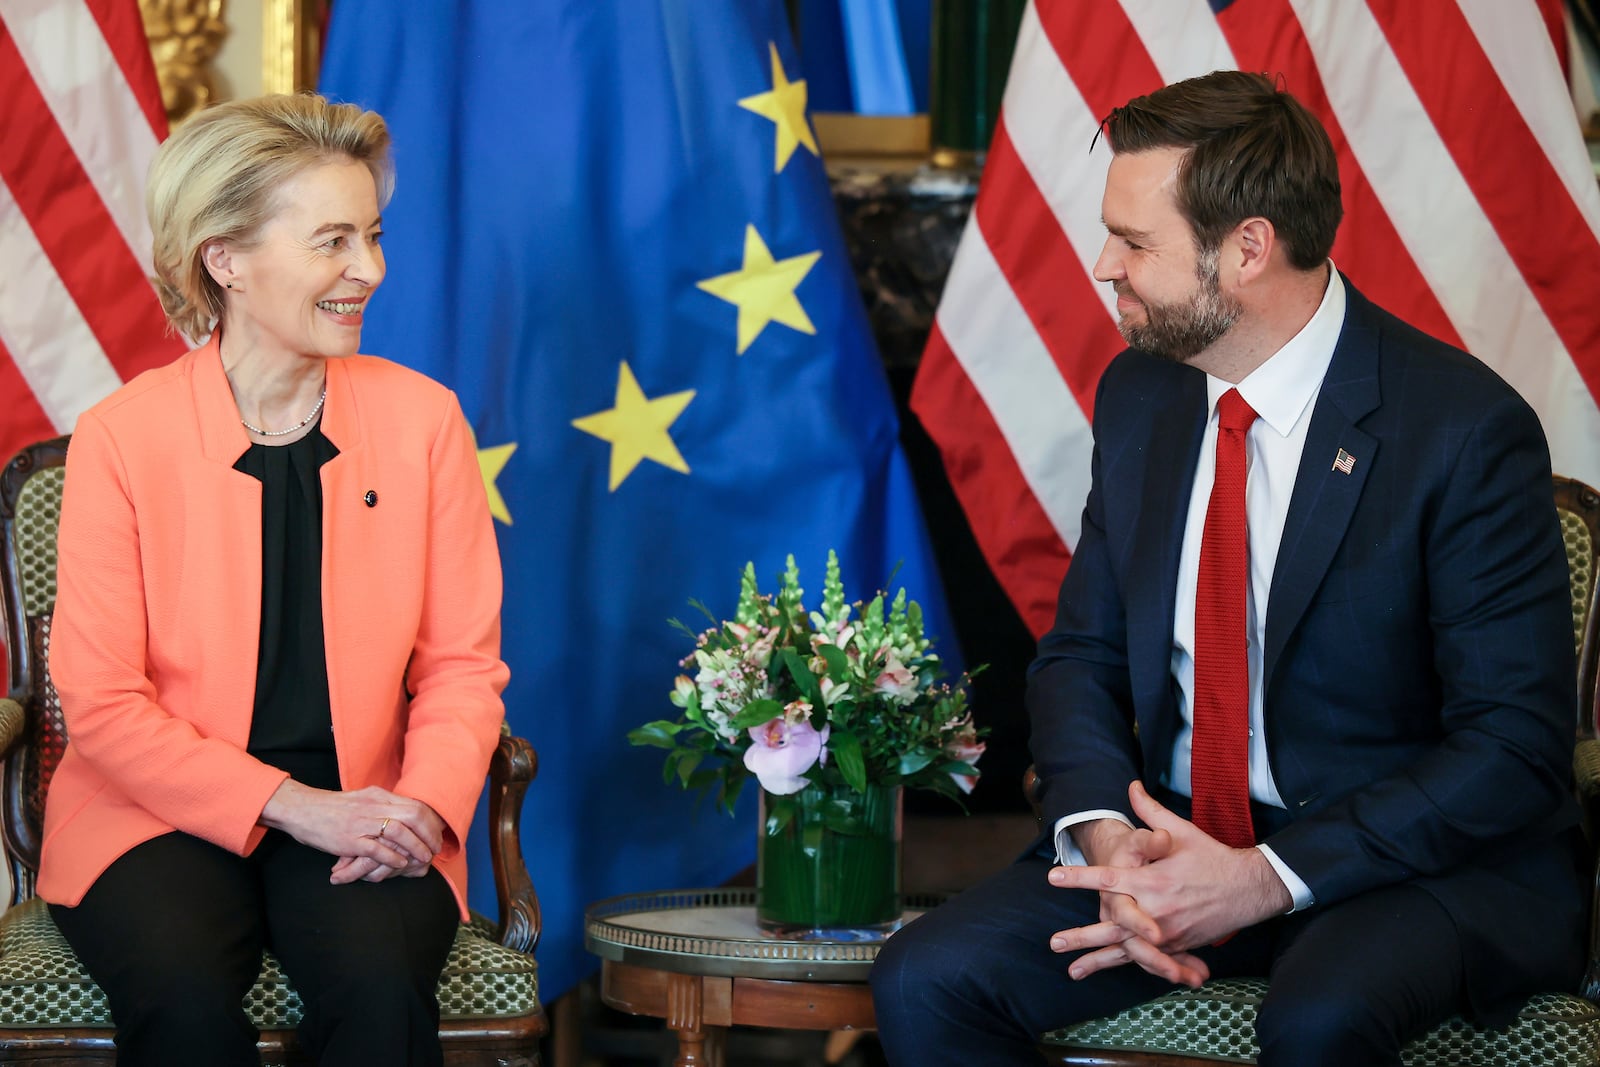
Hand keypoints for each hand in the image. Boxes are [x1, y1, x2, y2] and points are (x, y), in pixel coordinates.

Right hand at [260, 782, 446, 882]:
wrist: (301, 809)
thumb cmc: (333, 808)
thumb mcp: (363, 800)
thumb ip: (384, 806)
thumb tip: (407, 817)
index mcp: (379, 796)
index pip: (416, 805)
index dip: (432, 822)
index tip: (438, 835)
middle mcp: (374, 806)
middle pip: (415, 816)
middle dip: (430, 835)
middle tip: (435, 849)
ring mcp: (362, 822)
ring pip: (400, 832)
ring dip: (416, 848)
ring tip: (423, 859)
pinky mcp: (350, 839)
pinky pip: (378, 849)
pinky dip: (393, 858)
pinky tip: (401, 864)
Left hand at [1048, 782, 1290, 981]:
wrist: (1249, 889)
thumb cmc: (1212, 857)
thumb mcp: (1181, 831)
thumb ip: (1151, 811)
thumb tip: (1131, 786)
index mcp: (1152, 880)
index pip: (1108, 878)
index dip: (1079, 878)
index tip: (1053, 877)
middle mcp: (1156, 909)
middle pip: (1111, 925)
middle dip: (1082, 936)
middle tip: (1053, 942)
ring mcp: (1167, 933)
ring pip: (1126, 950)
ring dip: (1097, 960)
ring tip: (1071, 970)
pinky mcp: (1177, 946)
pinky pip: (1147, 959)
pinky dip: (1125, 967)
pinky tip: (1107, 975)